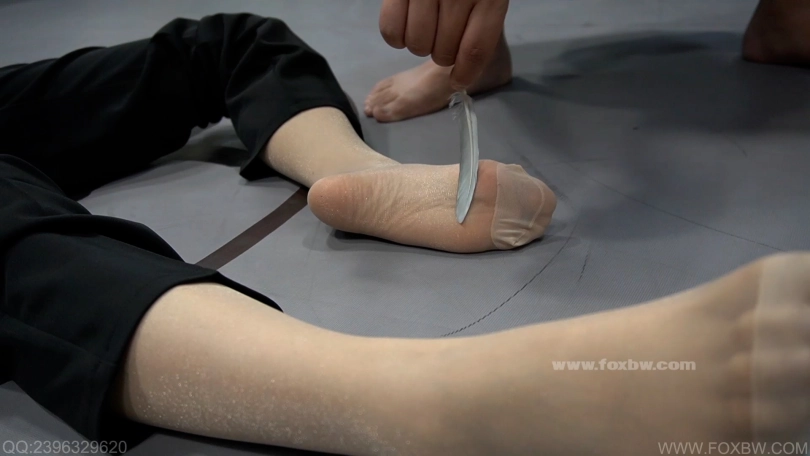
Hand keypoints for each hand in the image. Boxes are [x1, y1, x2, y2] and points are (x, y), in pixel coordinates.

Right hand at [379, 0, 508, 89]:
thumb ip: (481, 25)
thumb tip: (463, 73)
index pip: (475, 49)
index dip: (466, 73)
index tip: (458, 82)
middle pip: (445, 52)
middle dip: (444, 54)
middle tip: (444, 37)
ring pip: (418, 45)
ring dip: (421, 45)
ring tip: (427, 28)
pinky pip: (392, 31)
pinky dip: (396, 38)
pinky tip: (406, 26)